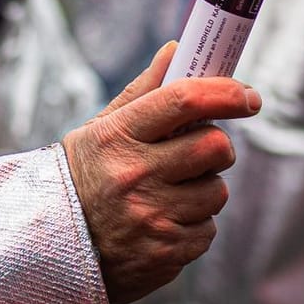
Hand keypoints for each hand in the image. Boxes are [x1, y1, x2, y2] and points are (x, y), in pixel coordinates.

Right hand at [62, 42, 260, 303]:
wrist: (55, 248)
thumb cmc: (85, 177)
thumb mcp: (100, 131)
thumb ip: (142, 93)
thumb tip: (176, 51)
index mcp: (117, 136)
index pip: (182, 101)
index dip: (224, 92)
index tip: (247, 96)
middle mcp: (134, 174)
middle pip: (214, 146)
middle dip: (218, 147)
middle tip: (203, 150)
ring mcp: (152, 216)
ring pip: (217, 190)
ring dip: (205, 189)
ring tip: (172, 193)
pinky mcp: (167, 252)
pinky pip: (208, 229)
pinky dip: (195, 225)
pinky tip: (165, 223)